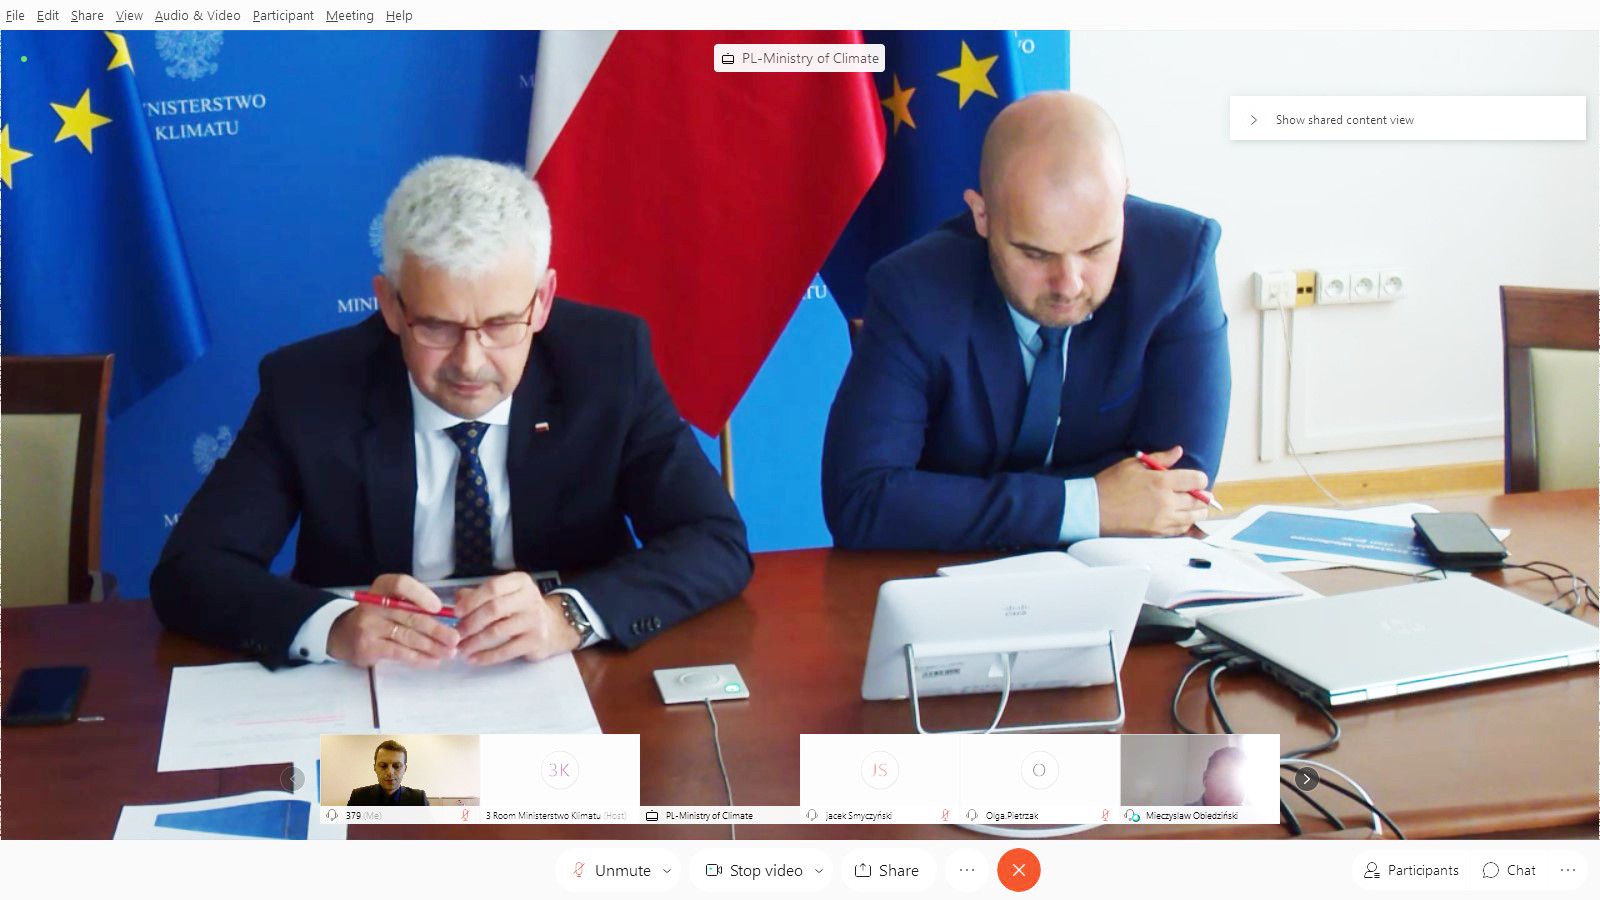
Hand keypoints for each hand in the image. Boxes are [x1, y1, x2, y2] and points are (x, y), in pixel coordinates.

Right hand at [328, 574, 458, 666]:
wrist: (342, 634)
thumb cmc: (377, 615)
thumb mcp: (390, 601)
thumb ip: (413, 604)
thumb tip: (447, 617)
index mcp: (382, 586)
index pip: (402, 584)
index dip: (422, 595)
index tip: (439, 608)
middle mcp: (373, 604)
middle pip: (410, 616)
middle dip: (437, 629)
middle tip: (456, 639)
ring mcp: (369, 626)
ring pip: (407, 637)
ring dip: (432, 646)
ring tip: (450, 653)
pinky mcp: (369, 647)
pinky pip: (400, 653)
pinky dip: (419, 658)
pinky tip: (433, 661)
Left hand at [453, 571, 580, 665]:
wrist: (553, 626)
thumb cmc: (521, 608)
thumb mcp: (506, 594)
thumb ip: (481, 595)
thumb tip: (457, 600)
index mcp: (520, 582)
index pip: (493, 587)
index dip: (472, 600)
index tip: (456, 612)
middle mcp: (529, 598)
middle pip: (494, 609)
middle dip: (471, 622)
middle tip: (457, 633)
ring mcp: (534, 620)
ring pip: (498, 631)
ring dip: (475, 641)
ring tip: (461, 648)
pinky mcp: (535, 641)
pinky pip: (507, 650)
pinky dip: (487, 656)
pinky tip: (474, 659)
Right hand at [1094, 445, 1210, 535]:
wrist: (1093, 509)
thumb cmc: (1110, 485)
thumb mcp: (1133, 464)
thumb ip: (1160, 458)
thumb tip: (1178, 451)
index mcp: (1162, 482)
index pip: (1197, 480)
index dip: (1200, 478)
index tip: (1196, 479)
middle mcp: (1166, 502)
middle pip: (1199, 500)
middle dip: (1202, 495)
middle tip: (1199, 492)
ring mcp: (1163, 519)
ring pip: (1193, 517)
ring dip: (1197, 510)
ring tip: (1194, 506)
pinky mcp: (1157, 532)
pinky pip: (1181, 529)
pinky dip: (1185, 523)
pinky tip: (1181, 517)